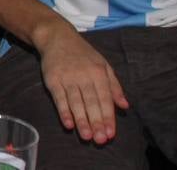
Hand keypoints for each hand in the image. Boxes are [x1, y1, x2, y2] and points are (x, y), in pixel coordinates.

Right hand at [37, 27, 128, 144]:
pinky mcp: (53, 80)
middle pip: (91, 102)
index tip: (111, 133)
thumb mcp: (103, 65)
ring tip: (86, 136)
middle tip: (100, 140)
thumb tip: (124, 106)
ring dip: (81, 120)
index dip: (108, 117)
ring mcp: (67, 78)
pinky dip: (63, 111)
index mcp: (99, 73)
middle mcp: (84, 76)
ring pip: (76, 102)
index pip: (105, 99)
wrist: (57, 37)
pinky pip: (59, 98)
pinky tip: (68, 124)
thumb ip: (114, 86)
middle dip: (96, 122)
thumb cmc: (83, 54)